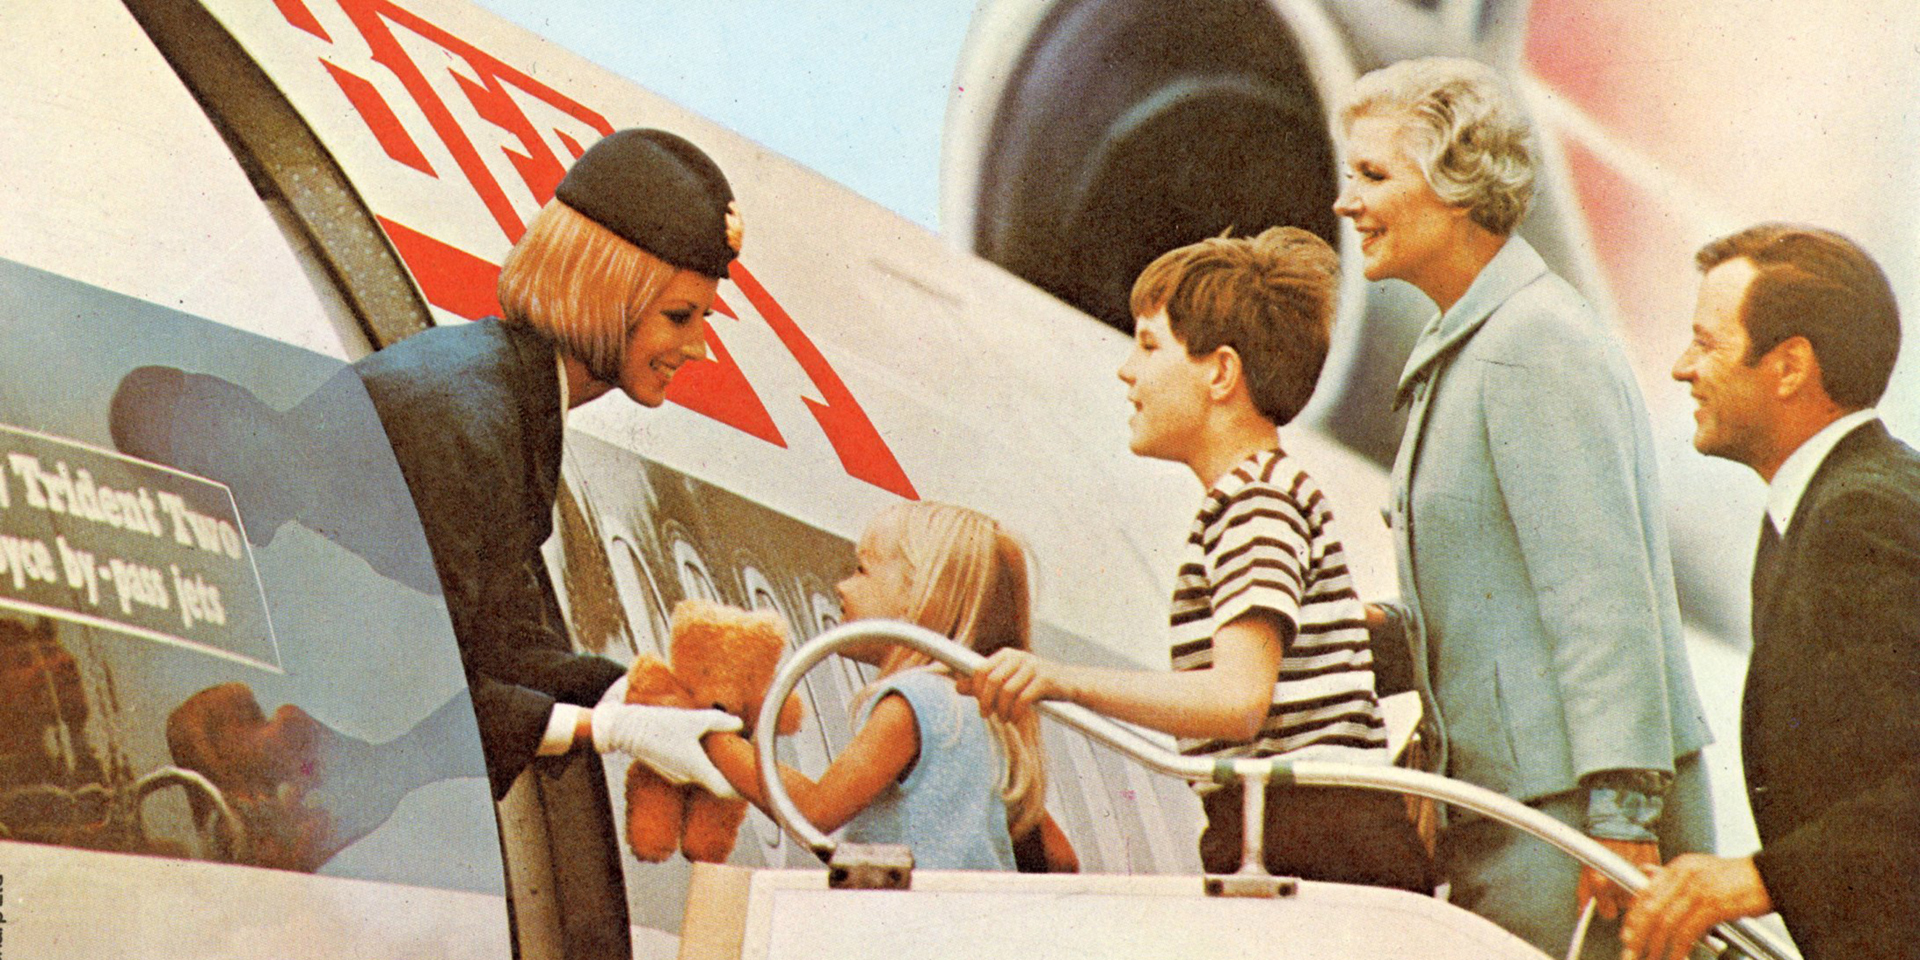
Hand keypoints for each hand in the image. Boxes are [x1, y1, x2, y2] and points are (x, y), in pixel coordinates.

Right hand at [590, 702, 742, 798]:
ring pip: (703, 776)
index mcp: (696, 769)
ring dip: (713, 766)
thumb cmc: (659, 724)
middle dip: (729, 774)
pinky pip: (691, 771)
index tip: (751, 786)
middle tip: (741, 762)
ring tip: (722, 749)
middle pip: (715, 783)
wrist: (627, 729)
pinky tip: (701, 747)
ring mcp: (676, 777)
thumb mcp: (695, 719)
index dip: (740, 791)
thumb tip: (739, 724)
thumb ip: (720, 722)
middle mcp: (686, 778)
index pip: (724, 791)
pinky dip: (700, 763)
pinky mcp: (668, 771)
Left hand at [956, 648, 1057, 721]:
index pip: (981, 670)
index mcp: (1006, 655)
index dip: (976, 689)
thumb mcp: (1008, 682)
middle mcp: (1018, 657)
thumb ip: (984, 685)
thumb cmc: (1035, 684)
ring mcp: (1033, 667)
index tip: (980, 706)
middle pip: (992, 681)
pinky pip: (1024, 698)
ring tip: (1005, 719)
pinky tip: (1016, 720)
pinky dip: (1016, 713)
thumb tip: (957, 687)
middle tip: (987, 715)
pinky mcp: (1045, 679)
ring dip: (1002, 710)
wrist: (1071, 684)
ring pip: (1007, 691)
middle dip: (986, 702)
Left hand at [1578, 837, 1657, 920]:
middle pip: (1624, 905)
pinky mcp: (1653, 868)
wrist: (1620, 819)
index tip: (1607, 903)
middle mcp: (1620, 882)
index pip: (1607, 913)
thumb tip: (1581, 913)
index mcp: (1600, 882)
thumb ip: (1585, 891)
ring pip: (1637, 896)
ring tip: (1626, 872)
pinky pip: (1650, 883)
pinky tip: (1637, 866)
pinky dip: (1645, 879)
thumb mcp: (1585, 866)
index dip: (1607, 908)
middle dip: (1620, 898)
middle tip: (1616, 882)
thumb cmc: (1599, 842)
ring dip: (1632, 889)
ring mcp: (1638, 876)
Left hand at [1619, 853, 1771, 959]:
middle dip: (1637, 935)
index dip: (1633, 917)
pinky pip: (1687, 931)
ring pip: (1666, 923)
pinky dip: (1678, 949)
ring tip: (1650, 959)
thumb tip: (1646, 873)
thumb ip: (1673, 875)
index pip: (1645, 891)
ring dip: (1655, 946)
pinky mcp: (1714, 905)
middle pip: (1651, 909)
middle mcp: (1685, 875)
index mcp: (1680, 866)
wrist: (1774, 875)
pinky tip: (1675, 958)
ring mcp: (1699, 889)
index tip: (1627, 935)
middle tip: (1630, 952)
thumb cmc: (1740, 878)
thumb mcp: (1702, 869)